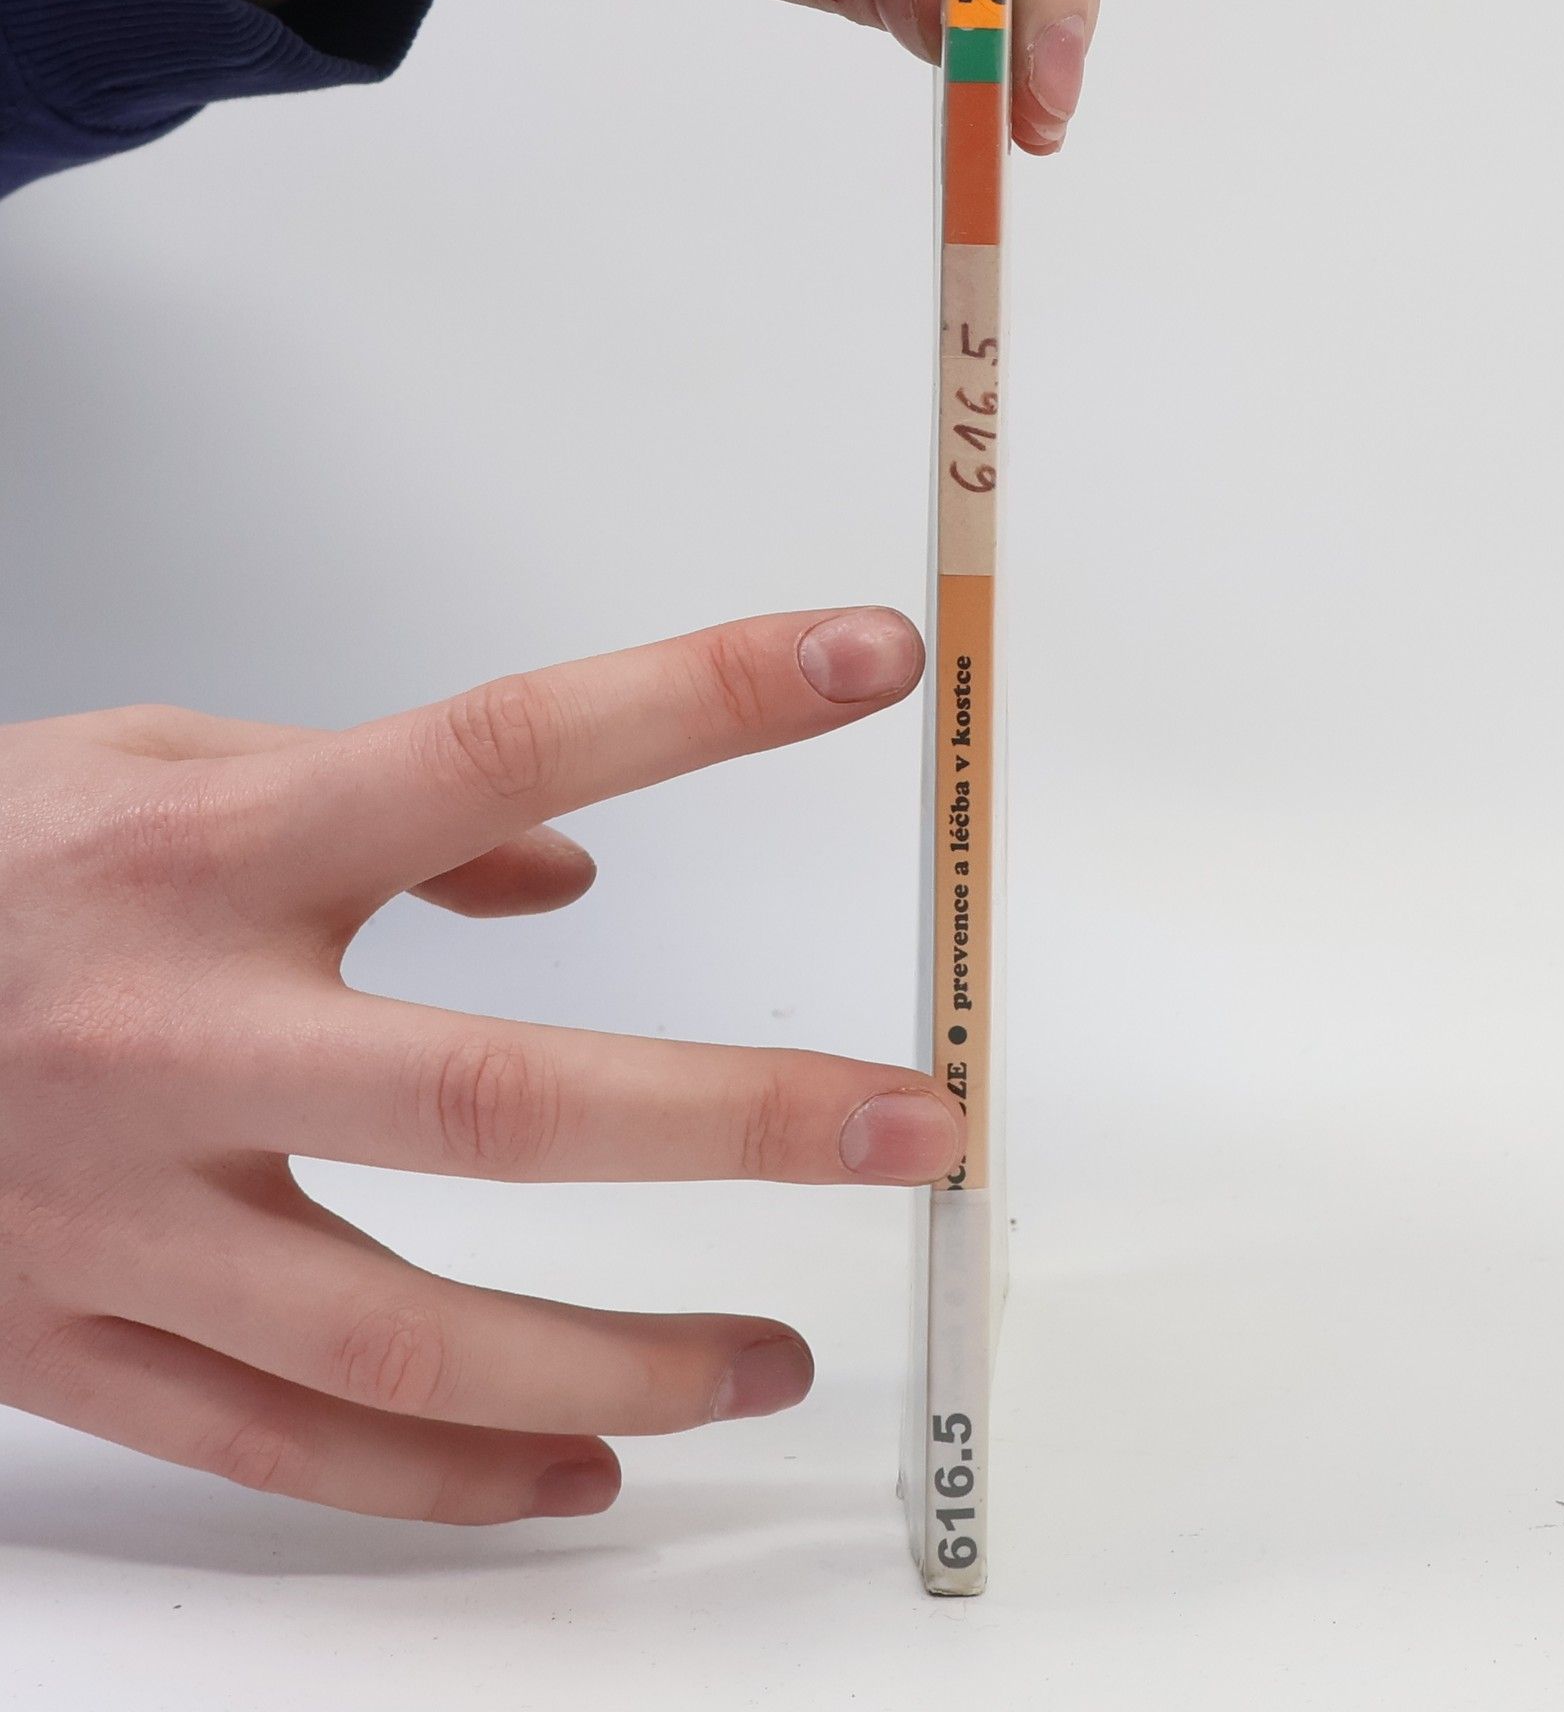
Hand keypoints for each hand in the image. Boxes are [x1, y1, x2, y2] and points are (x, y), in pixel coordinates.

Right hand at [0, 607, 959, 1521]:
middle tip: (909, 1126)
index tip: (860, 662)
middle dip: (735, 1117)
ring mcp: (116, 1215)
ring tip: (774, 1364)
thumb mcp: (149, 769)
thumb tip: (572, 871)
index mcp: (210, 848)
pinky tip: (575, 1470)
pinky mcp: (65, 1346)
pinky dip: (446, 1471)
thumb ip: (382, 812)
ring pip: (401, 1335)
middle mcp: (175, 1033)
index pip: (505, 744)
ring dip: (619, 1361)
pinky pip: (282, 1448)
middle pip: (497, 1098)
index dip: (699, 700)